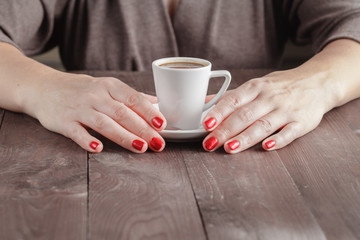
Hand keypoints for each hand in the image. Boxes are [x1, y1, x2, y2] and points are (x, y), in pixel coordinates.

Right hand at [21, 72, 166, 152]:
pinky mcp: (63, 122)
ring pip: (104, 123)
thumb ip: (131, 96)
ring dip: (123, 136)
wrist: (42, 87)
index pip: (133, 98)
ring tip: (140, 147)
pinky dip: (86, 140)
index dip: (148, 112)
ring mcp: (79, 109)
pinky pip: (76, 132)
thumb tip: (157, 103)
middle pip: (122, 113)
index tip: (162, 124)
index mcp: (109, 86)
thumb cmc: (81, 89)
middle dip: (142, 129)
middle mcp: (95, 96)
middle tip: (157, 143)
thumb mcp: (106, 86)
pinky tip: (98, 148)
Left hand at [201, 67, 337, 152]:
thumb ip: (232, 96)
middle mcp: (269, 98)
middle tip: (210, 143)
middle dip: (225, 130)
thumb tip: (205, 101)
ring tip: (230, 148)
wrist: (318, 82)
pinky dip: (279, 140)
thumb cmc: (280, 86)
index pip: (233, 100)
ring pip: (263, 125)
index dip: (218, 112)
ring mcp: (286, 110)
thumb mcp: (256, 85)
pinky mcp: (302, 122)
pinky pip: (290, 132)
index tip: (206, 123)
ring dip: (246, 137)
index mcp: (255, 88)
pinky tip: (267, 146)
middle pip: (244, 115)